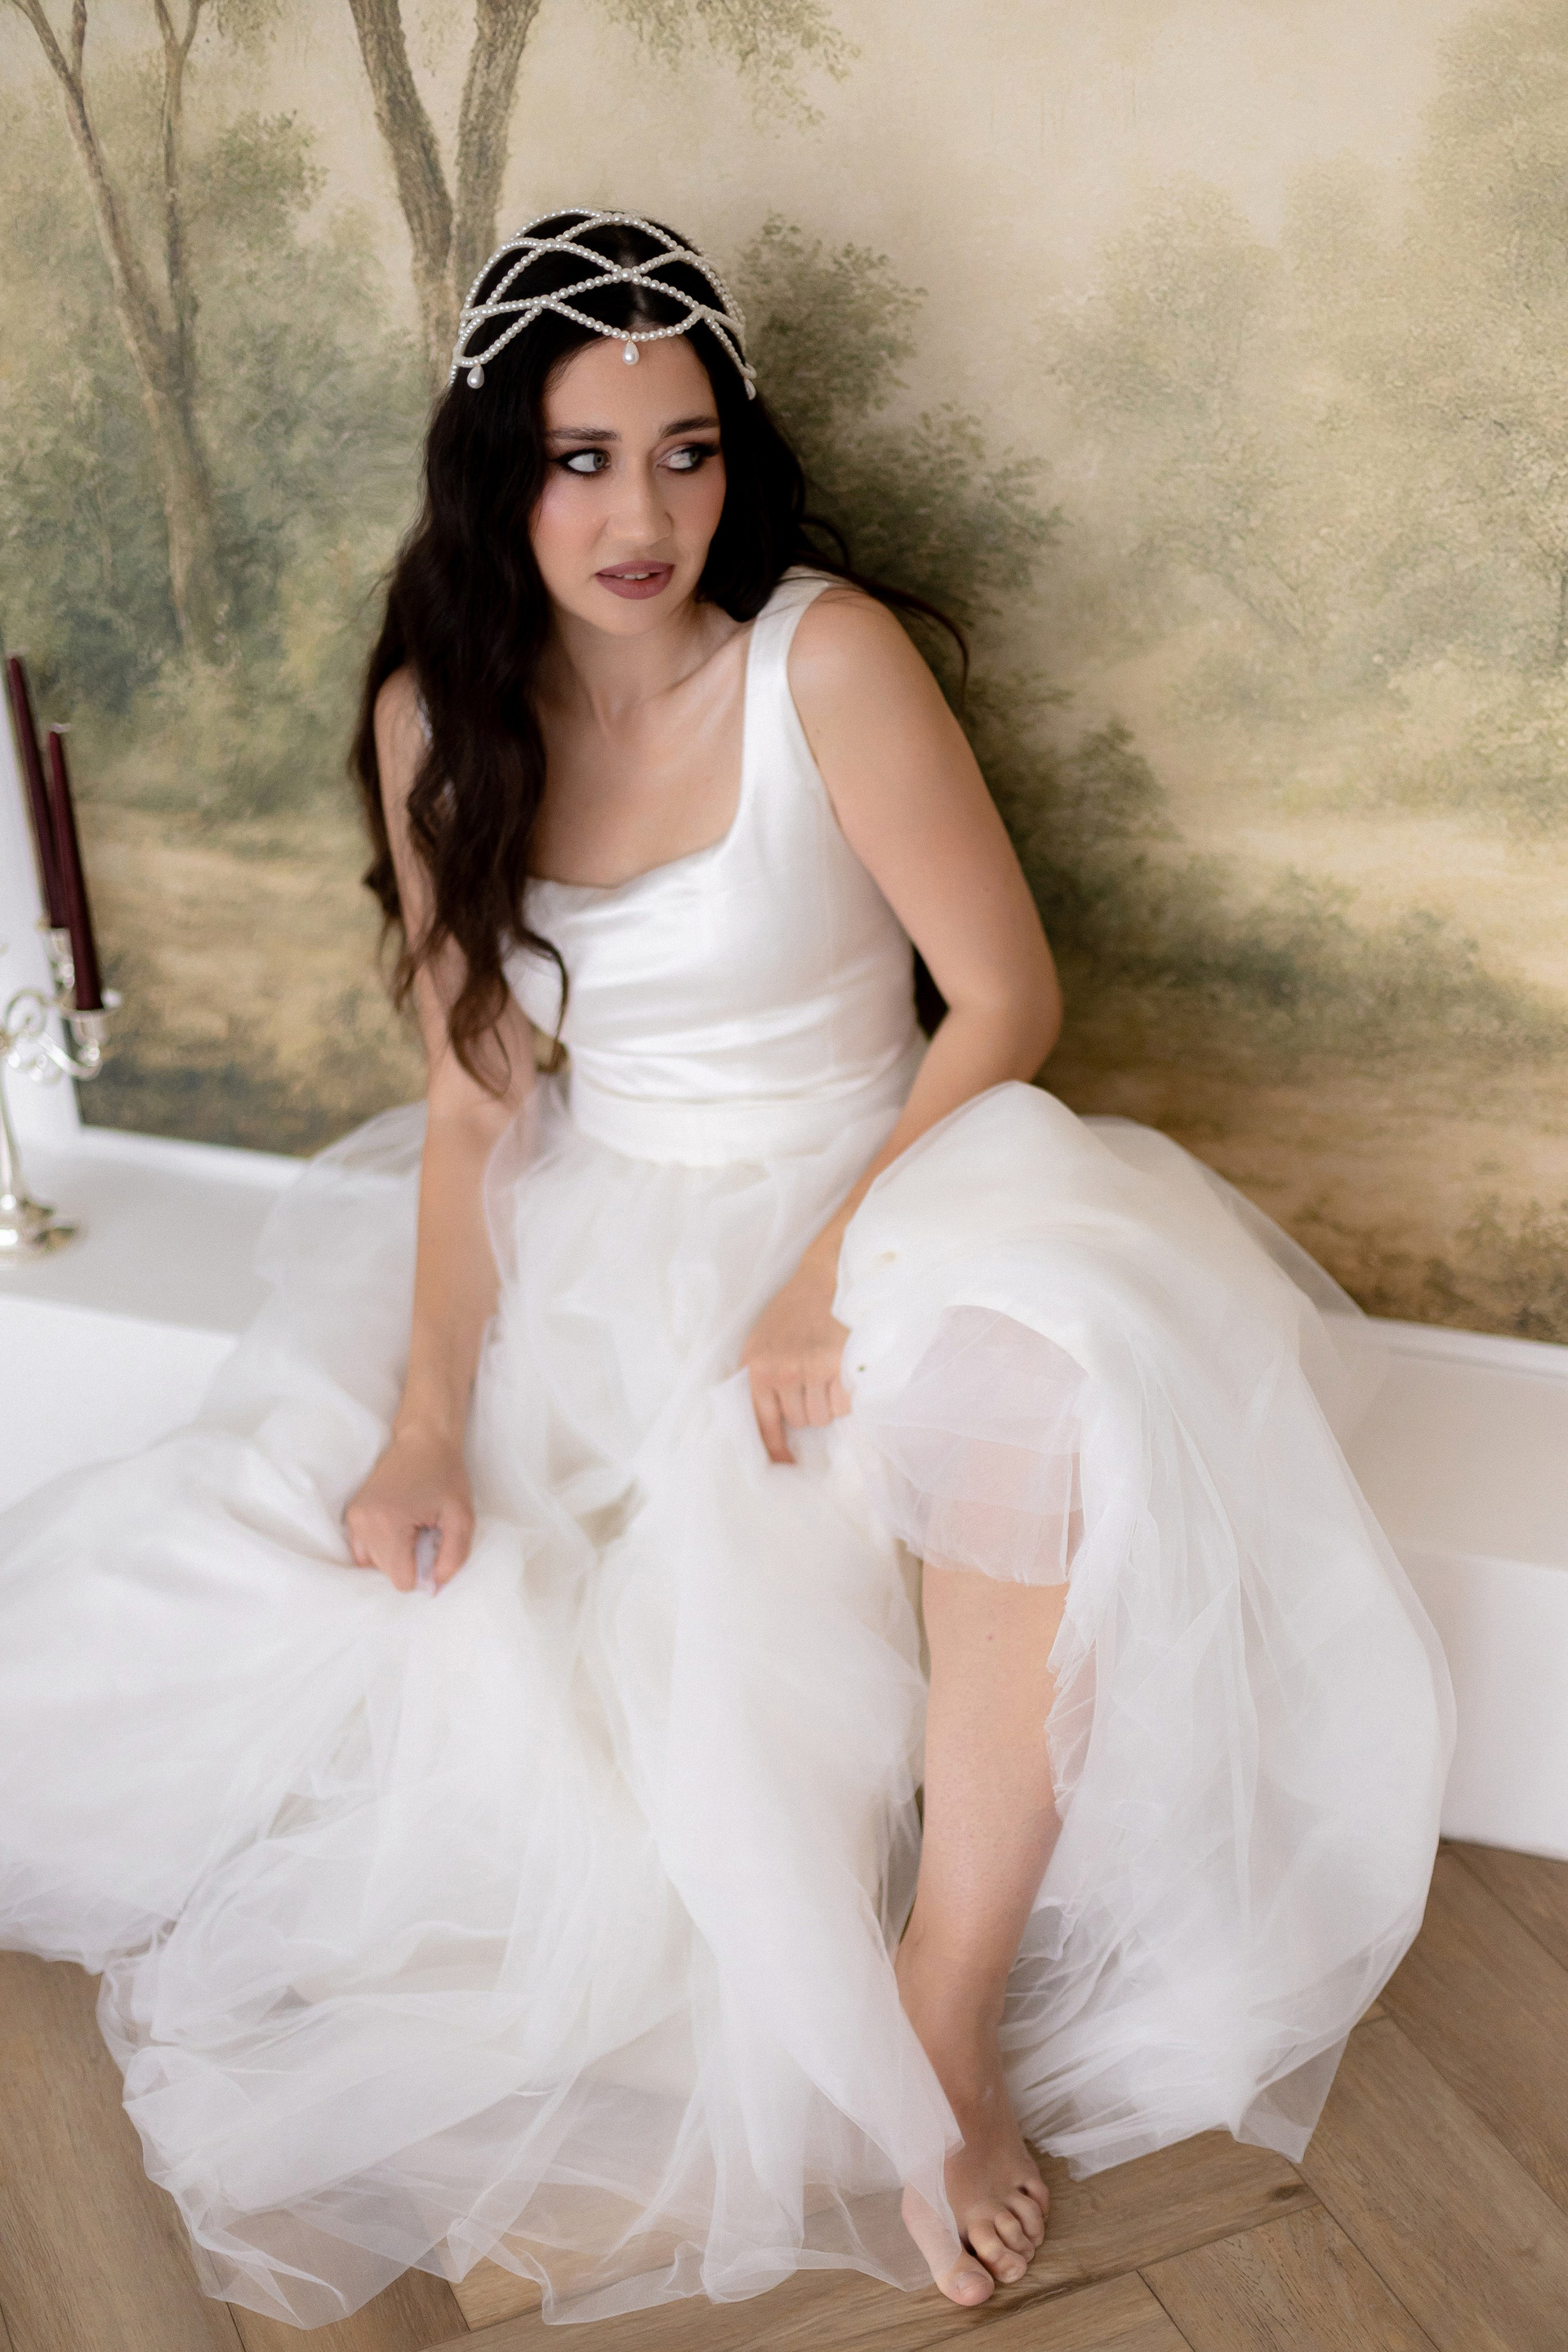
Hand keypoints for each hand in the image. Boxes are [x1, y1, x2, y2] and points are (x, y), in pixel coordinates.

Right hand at [344, 1424, 473, 1591]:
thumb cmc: (446, 1475)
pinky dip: (381, 1548)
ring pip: (373, 1564)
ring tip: (412, 1528)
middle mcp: (364, 1523)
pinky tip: (399, 1530)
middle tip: (425, 1531)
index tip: (434, 1545)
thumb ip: (453, 1558)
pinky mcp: (353, 1513)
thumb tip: (435, 1586)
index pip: (401, 1580)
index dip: (424, 1570)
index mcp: (388, 1525)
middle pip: (386, 1573)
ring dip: (395, 1555)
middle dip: (409, 1561)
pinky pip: (362, 1550)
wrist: (424, 1439)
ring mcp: (354, 1518)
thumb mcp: (462, 1518)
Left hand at [741, 1250, 851, 1464]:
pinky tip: (846, 1372)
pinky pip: (845, 1403)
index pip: (762, 1422)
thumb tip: (768, 1423)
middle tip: (816, 1381)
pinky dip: (849, 1395)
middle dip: (810, 1408)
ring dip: (830, 1402)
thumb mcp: (761, 1339)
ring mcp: (810, 1368)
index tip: (786, 1466)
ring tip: (831, 1373)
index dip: (775, 1449)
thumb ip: (761, 1376)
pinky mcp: (839, 1364)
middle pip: (801, 1421)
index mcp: (757, 1367)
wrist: (825, 1275)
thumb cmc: (794, 1309)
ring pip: (824, 1415)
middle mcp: (781, 1371)